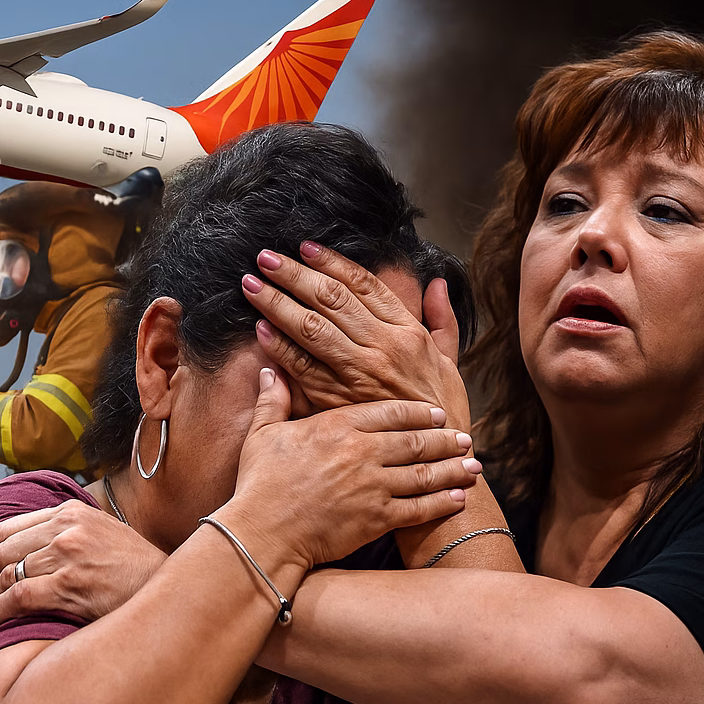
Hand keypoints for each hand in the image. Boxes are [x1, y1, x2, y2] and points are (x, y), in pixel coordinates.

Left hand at [0, 500, 166, 635]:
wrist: (171, 591)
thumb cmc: (136, 572)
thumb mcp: (101, 536)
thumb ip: (67, 537)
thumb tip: (28, 555)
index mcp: (70, 512)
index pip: (7, 528)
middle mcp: (66, 528)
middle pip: (0, 550)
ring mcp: (68, 554)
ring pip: (5, 574)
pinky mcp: (71, 584)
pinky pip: (18, 597)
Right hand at [220, 368, 476, 572]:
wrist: (263, 533)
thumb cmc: (258, 484)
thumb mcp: (262, 434)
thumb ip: (273, 401)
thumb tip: (271, 372)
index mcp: (338, 426)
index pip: (391, 411)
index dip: (418, 411)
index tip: (436, 412)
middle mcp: (363, 452)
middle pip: (416, 440)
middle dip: (445, 439)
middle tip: (464, 437)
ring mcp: (373, 486)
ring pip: (424, 472)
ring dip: (452, 469)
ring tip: (473, 466)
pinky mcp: (377, 519)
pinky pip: (419, 508)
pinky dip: (442, 502)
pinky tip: (457, 498)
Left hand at [243, 242, 470, 427]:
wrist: (436, 457)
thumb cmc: (442, 409)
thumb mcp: (451, 360)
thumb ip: (443, 319)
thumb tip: (436, 282)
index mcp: (407, 332)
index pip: (363, 285)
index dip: (331, 263)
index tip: (305, 247)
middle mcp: (381, 347)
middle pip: (330, 300)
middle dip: (294, 275)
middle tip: (265, 259)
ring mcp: (357, 374)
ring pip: (312, 328)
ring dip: (278, 303)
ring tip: (253, 286)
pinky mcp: (338, 401)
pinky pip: (303, 368)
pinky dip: (280, 348)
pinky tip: (260, 330)